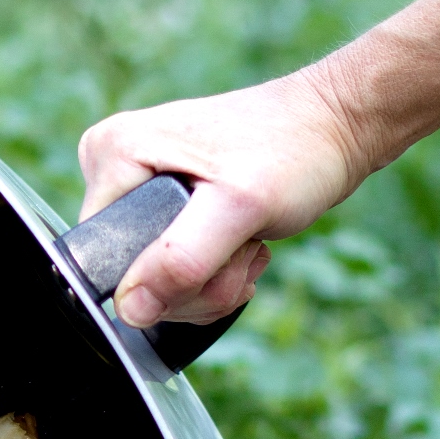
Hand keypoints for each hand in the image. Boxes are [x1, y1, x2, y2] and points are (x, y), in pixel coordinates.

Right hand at [77, 65, 370, 325]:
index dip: (155, 280)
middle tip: (240, 250)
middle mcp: (117, 165)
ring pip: (157, 280)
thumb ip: (180, 259)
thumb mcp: (238, 208)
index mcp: (113, 153)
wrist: (337, 128)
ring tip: (248, 245)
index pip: (102, 255)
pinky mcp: (167, 203)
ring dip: (212, 283)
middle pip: (130, 273)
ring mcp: (142, 185)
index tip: (211, 259)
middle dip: (193, 284)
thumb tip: (131, 310)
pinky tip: (245, 245)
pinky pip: (176, 267)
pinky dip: (215, 273)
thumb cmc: (295, 151)